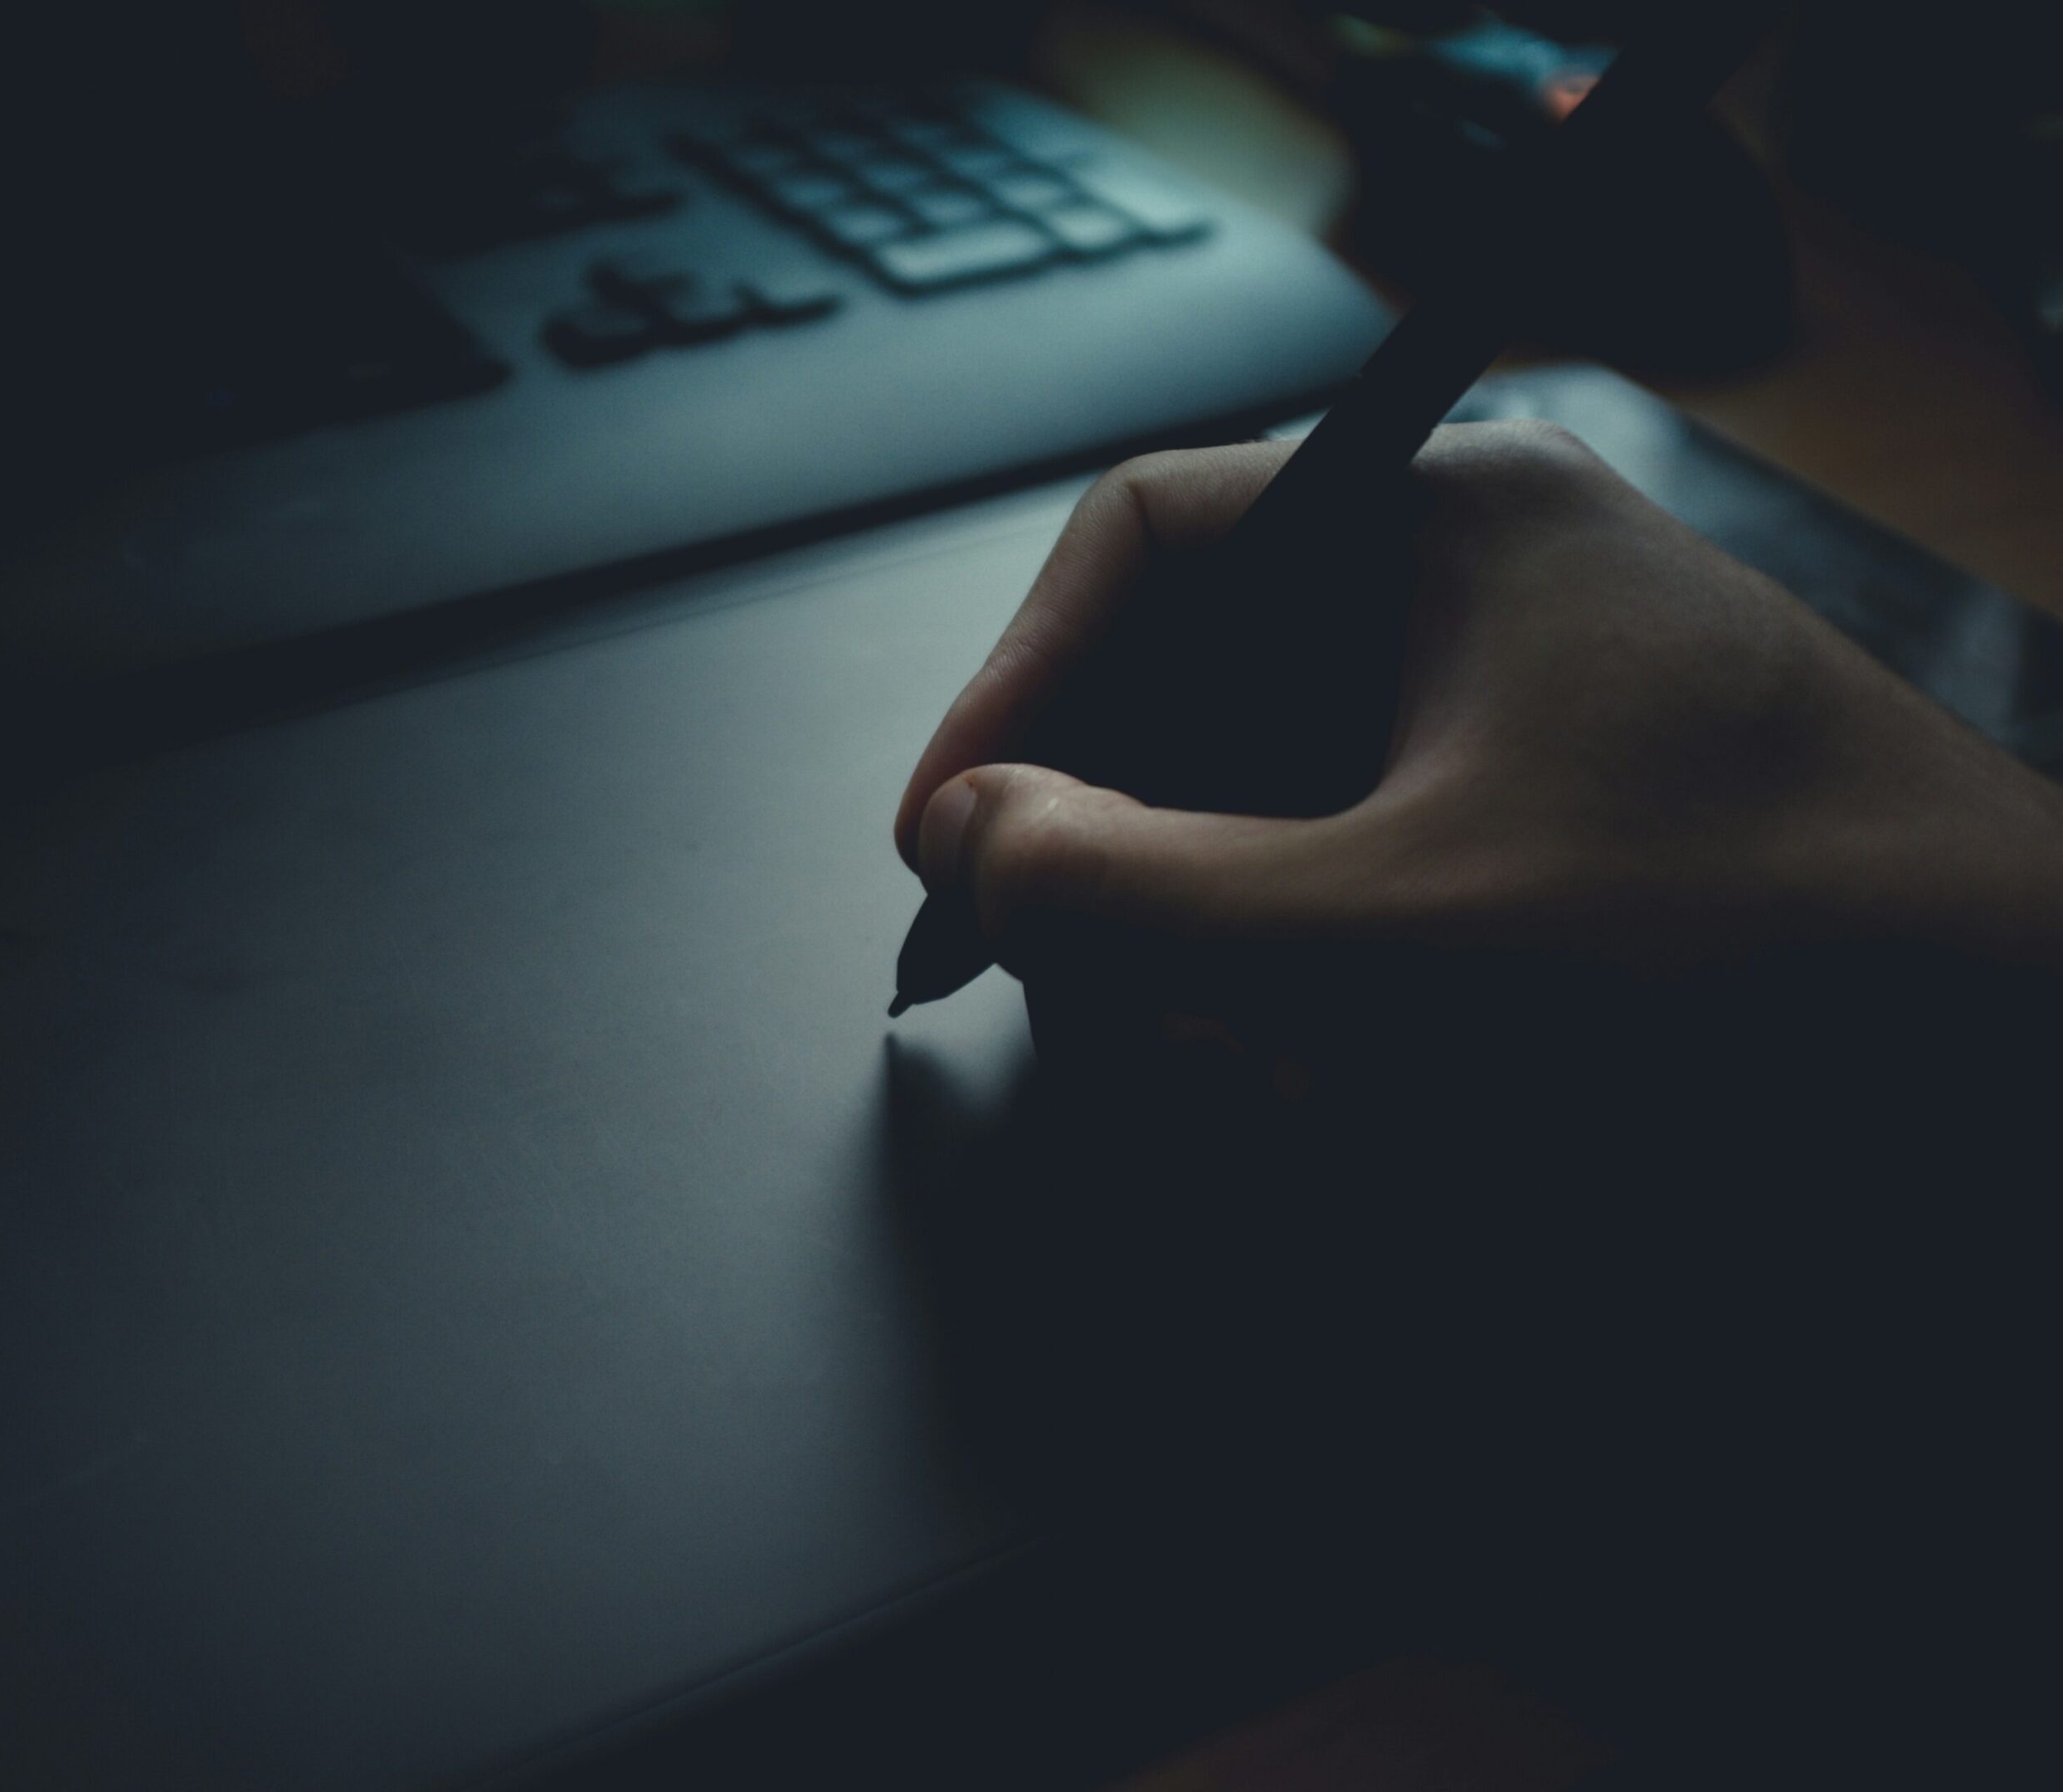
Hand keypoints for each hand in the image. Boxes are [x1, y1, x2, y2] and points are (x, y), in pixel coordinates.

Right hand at [894, 423, 2062, 1009]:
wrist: (2030, 1070)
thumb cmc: (1758, 960)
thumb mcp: (1399, 936)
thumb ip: (1142, 890)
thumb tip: (972, 843)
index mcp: (1444, 521)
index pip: (1142, 541)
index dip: (1012, 688)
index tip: (947, 840)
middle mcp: (1476, 595)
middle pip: (1188, 692)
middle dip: (1122, 865)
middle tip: (1086, 998)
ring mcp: (1518, 723)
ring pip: (1262, 818)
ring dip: (1218, 962)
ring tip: (1250, 1082)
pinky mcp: (1548, 847)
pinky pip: (1353, 895)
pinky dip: (1311, 1000)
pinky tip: (1340, 1100)